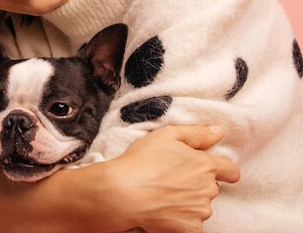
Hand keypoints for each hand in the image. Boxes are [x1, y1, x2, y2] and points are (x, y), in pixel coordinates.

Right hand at [105, 125, 239, 232]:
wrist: (123, 192)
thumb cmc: (142, 161)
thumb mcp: (166, 135)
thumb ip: (196, 134)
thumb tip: (219, 132)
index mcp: (205, 166)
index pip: (231, 171)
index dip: (224, 171)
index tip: (213, 172)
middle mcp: (208, 190)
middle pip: (211, 189)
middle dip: (196, 185)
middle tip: (171, 181)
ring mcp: (200, 212)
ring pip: (200, 207)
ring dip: (188, 203)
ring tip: (163, 196)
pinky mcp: (190, 229)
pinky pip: (192, 226)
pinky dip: (181, 221)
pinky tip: (164, 211)